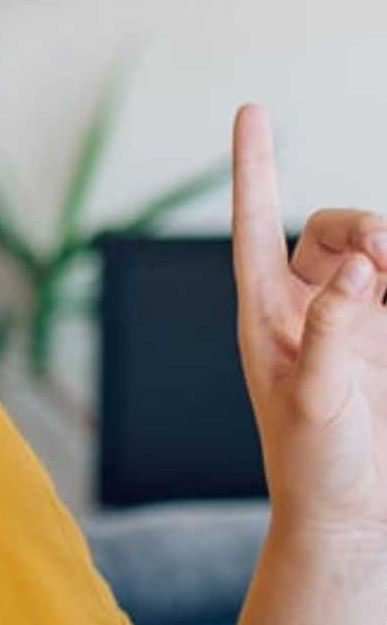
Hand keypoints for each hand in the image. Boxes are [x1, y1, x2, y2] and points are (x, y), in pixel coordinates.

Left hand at [232, 104, 386, 561]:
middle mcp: (305, 309)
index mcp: (265, 318)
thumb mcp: (315, 400)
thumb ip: (332, 331)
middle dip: (367, 229)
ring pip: (374, 251)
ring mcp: (352, 320)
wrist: (353, 516)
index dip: (254, 168)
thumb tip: (354, 268)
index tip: (250, 109)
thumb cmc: (314, 467)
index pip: (256, 227)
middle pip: (333, 229)